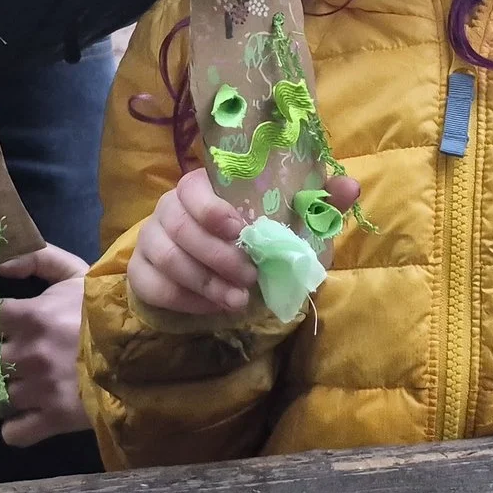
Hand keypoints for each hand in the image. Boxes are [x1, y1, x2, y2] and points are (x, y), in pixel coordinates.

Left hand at [0, 245, 91, 445]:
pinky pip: (12, 434)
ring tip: (10, 391)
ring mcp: (39, 392)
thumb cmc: (106, 306)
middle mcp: (26, 356)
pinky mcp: (54, 420)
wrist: (146, 345)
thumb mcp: (74, 271)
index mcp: (29, 316)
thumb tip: (0, 265)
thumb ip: (36, 258)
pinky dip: (15, 428)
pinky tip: (26, 414)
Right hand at [128, 168, 361, 319]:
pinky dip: (185, 300)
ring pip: (165, 257)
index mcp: (203, 187)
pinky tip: (214, 308)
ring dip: (204, 281)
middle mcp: (170, 208)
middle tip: (249, 277)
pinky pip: (152, 285)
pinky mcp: (141, 272)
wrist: (220, 273)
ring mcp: (150, 239)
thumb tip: (350, 185)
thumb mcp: (291, 222)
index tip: (239, 230)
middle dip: (217, 255)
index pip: (192, 187)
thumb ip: (319, 203)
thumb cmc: (257, 239)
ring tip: (238, 300)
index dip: (210, 208)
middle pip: (178, 226)